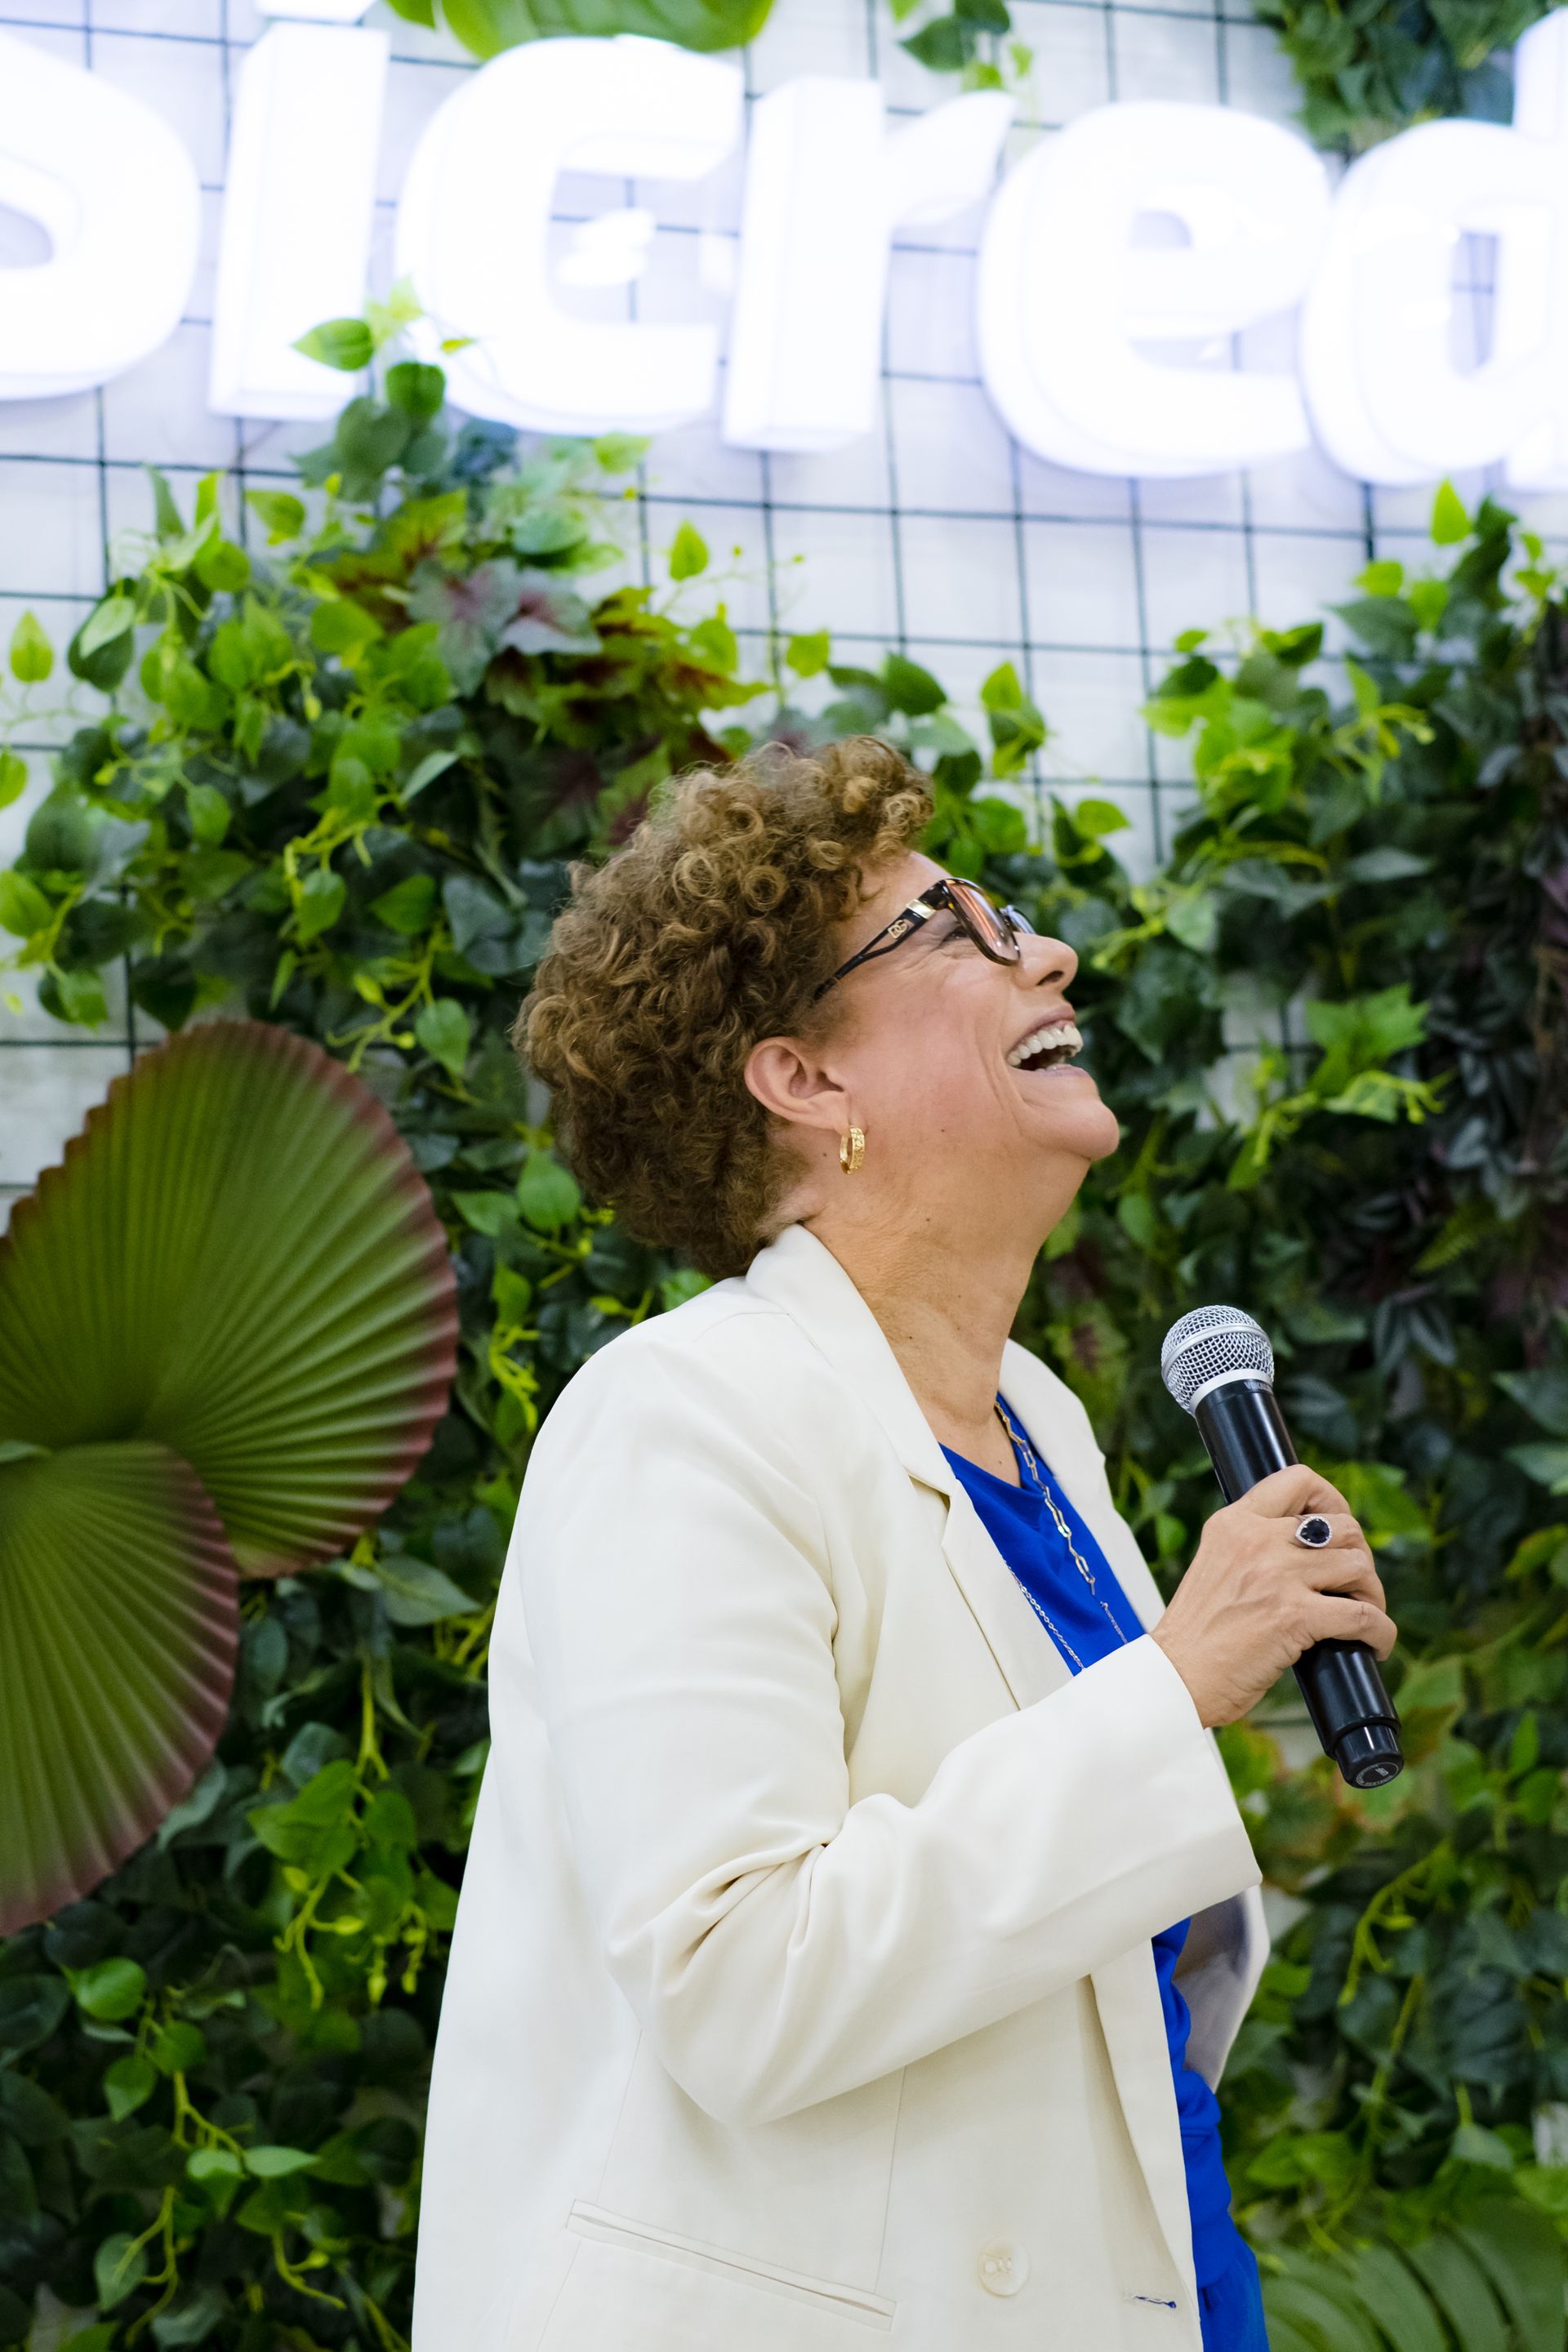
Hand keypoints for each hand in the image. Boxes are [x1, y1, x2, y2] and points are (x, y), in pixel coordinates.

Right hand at [1150, 1465, 1395, 1728]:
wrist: (1176, 1677)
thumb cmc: (1196, 1634)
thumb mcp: (1214, 1566)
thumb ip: (1252, 1549)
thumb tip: (1309, 1552)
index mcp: (1234, 1522)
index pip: (1297, 1479)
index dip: (1332, 1500)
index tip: (1338, 1529)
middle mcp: (1257, 1539)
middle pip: (1342, 1526)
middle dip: (1359, 1555)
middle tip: (1354, 1585)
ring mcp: (1278, 1576)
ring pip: (1358, 1566)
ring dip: (1371, 1593)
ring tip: (1363, 1614)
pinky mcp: (1295, 1616)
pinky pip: (1364, 1616)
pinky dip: (1380, 1632)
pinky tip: (1374, 1645)